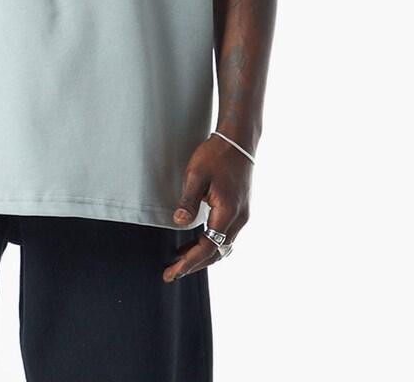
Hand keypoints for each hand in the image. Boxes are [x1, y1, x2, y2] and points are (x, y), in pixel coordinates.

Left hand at [163, 133, 251, 282]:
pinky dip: (211, 243)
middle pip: (216, 252)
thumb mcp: (196, 174)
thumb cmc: (216, 155)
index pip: (207, 248)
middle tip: (172, 272)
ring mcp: (242, 215)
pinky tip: (197, 240)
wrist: (239, 141)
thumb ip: (188, 200)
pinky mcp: (241, 210)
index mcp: (227, 213)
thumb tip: (178, 222)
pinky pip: (225, 235)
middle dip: (194, 264)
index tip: (171, 272)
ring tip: (181, 259)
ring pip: (223, 246)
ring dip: (203, 254)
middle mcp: (238, 219)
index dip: (188, 262)